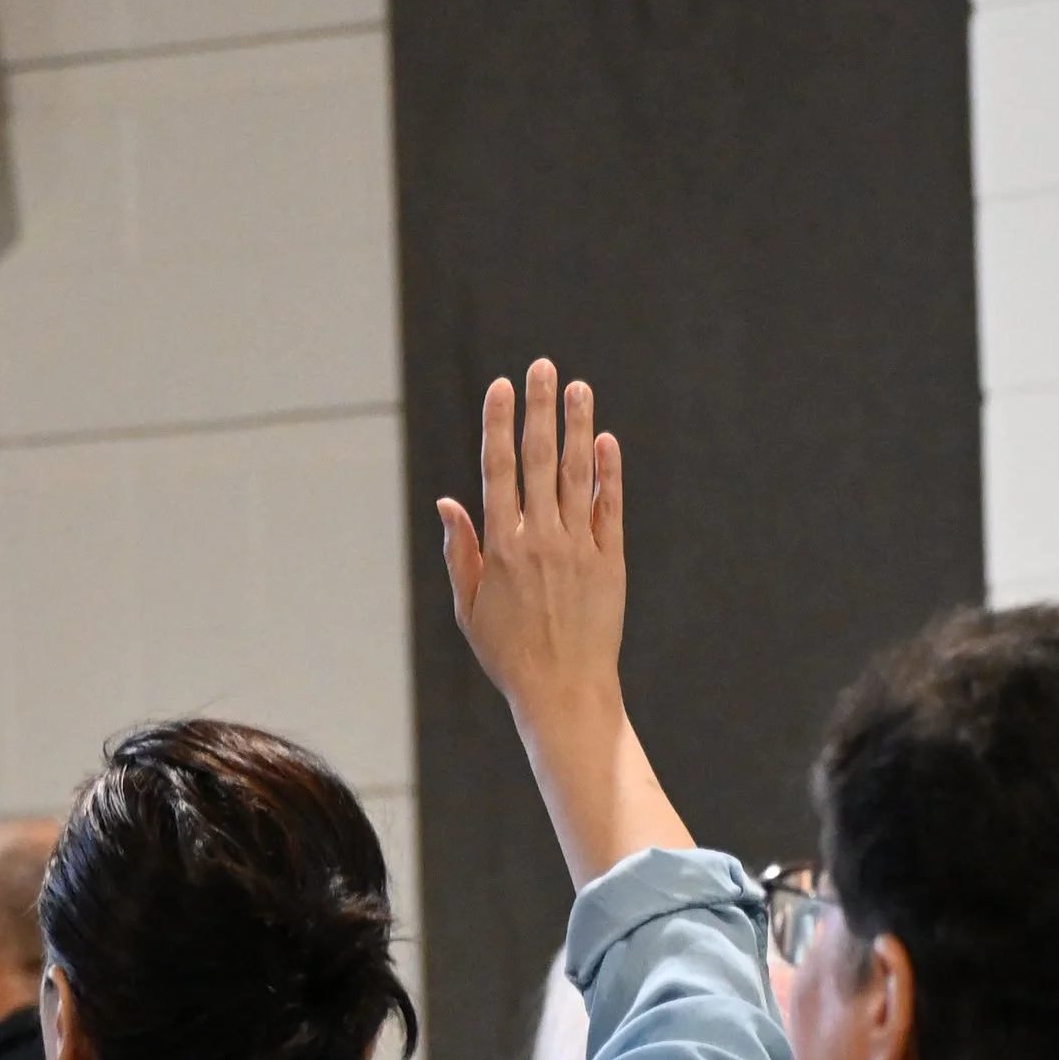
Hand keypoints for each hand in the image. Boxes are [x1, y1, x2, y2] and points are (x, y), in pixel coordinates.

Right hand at [440, 359, 625, 734]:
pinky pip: (610, 508)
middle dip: (539, 409)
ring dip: (578, 427)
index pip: (499, 471)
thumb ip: (461, 551)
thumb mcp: (470, 608)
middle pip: (540, 460)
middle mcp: (541, 540)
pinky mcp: (610, 563)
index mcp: (502, 549)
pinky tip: (605, 441)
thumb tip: (448, 502)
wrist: (565, 692)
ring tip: (578, 388)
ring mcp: (579, 549)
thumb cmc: (509, 655)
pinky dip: (609, 474)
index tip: (501, 387)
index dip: (499, 425)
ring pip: (578, 475)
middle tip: (542, 367)